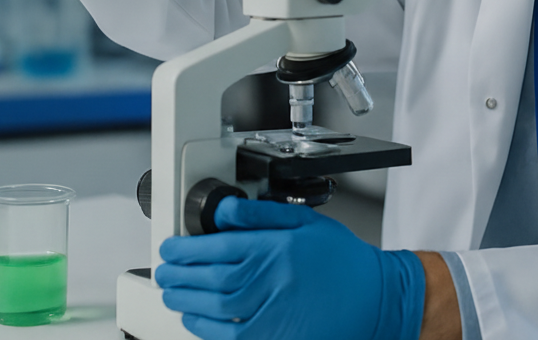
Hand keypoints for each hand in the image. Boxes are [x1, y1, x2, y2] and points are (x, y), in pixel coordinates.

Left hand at [155, 196, 424, 339]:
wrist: (373, 296)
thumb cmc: (341, 260)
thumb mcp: (305, 221)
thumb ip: (262, 214)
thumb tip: (224, 210)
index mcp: (276, 247)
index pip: (218, 246)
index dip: (186, 248)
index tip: (170, 247)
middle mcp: (271, 278)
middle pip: (210, 278)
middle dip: (179, 274)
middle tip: (164, 269)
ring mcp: (272, 310)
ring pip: (215, 306)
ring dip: (186, 299)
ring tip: (171, 292)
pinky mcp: (274, 335)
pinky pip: (231, 335)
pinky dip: (206, 328)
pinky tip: (194, 319)